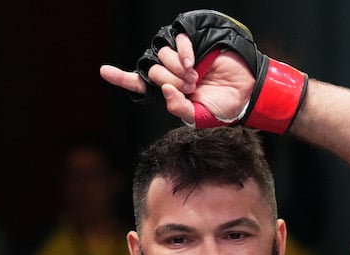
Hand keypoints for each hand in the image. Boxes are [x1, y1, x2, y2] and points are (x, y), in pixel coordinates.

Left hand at [101, 34, 253, 126]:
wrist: (245, 92)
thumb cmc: (222, 109)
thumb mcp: (197, 118)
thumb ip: (178, 108)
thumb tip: (165, 91)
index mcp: (168, 93)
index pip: (140, 85)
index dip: (122, 77)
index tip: (104, 70)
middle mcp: (171, 74)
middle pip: (151, 72)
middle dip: (169, 82)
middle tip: (190, 88)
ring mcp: (181, 59)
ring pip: (161, 56)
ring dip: (176, 70)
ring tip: (195, 78)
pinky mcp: (192, 45)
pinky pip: (177, 42)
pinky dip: (182, 53)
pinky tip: (193, 63)